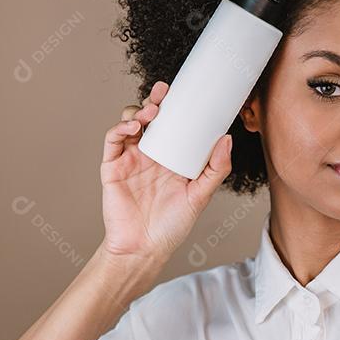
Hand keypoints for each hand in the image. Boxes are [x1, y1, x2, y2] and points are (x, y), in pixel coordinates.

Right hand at [98, 80, 232, 270]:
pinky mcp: (112, 167)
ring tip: (152, 113)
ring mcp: (130, 158)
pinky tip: (134, 127)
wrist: (144, 249)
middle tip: (164, 91)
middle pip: (150, 117)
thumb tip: (226, 138)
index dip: (175, 105)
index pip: (173, 123)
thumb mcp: (201, 195)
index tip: (184, 90)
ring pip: (130, 123)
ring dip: (138, 112)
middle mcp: (150, 153)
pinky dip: (120, 128)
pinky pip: (113, 140)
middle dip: (155, 100)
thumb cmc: (172, 225)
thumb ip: (216, 170)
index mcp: (171, 156)